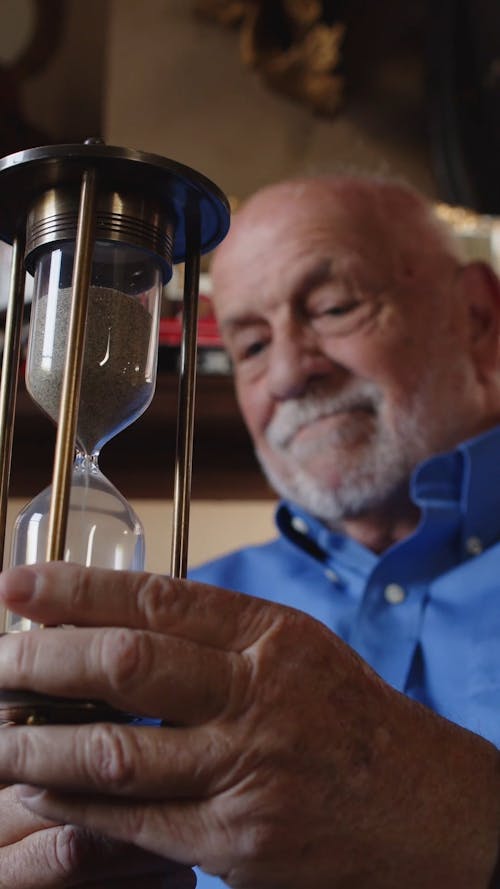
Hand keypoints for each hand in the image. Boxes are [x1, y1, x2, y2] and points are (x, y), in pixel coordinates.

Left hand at [0, 563, 496, 888]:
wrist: (424, 808)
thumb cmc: (353, 720)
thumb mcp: (297, 651)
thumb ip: (220, 637)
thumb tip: (124, 622)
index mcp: (271, 637)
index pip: (156, 601)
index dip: (76, 590)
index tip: (16, 584)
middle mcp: (257, 696)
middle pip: (125, 665)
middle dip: (40, 660)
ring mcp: (245, 771)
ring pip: (114, 750)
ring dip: (36, 743)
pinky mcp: (234, 840)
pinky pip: (133, 819)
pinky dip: (74, 803)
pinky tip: (37, 788)